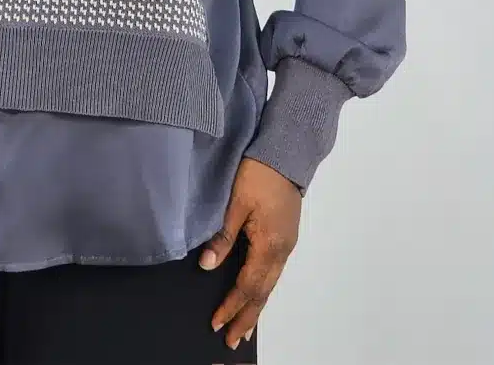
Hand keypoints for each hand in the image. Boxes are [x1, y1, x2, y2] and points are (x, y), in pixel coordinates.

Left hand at [198, 157, 301, 350]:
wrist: (286, 154)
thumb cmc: (259, 174)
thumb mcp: (235, 203)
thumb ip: (222, 236)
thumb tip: (207, 265)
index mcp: (270, 245)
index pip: (248, 285)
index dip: (231, 305)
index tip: (217, 323)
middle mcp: (282, 250)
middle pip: (263, 292)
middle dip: (247, 316)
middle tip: (233, 339)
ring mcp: (287, 244)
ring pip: (270, 283)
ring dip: (256, 305)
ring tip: (245, 326)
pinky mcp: (286, 236)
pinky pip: (274, 271)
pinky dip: (263, 287)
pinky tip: (257, 293)